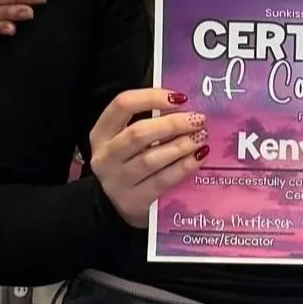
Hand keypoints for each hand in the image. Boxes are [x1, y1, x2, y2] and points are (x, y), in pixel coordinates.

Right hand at [89, 88, 208, 227]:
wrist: (117, 206)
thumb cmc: (130, 163)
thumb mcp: (127, 140)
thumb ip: (149, 121)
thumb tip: (186, 106)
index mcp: (101, 133)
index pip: (123, 105)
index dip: (152, 97)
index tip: (180, 98)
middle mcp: (104, 156)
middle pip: (138, 133)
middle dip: (172, 123)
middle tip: (198, 119)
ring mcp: (117, 181)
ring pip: (150, 159)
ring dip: (180, 145)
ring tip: (201, 137)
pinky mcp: (133, 201)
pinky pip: (162, 180)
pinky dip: (183, 167)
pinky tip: (198, 158)